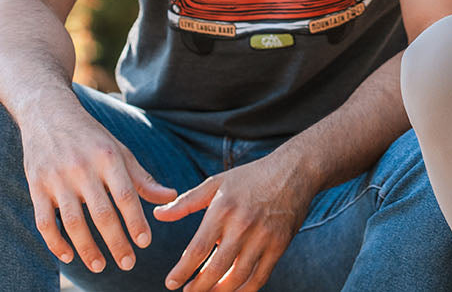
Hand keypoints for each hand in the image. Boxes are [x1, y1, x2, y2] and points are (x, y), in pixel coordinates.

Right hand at [19, 98, 177, 273]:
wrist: (48, 113)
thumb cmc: (91, 136)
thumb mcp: (119, 150)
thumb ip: (142, 177)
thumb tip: (170, 197)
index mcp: (108, 156)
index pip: (125, 195)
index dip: (136, 221)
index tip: (145, 243)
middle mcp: (82, 167)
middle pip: (101, 213)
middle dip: (116, 242)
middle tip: (128, 264)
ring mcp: (57, 177)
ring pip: (72, 221)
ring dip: (86, 248)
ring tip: (99, 266)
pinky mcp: (36, 185)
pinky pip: (44, 221)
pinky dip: (55, 242)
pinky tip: (68, 256)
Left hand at [154, 149, 315, 291]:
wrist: (294, 171)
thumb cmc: (251, 177)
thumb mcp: (216, 183)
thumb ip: (185, 202)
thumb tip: (157, 215)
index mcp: (223, 209)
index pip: (197, 249)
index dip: (181, 271)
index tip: (171, 283)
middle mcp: (243, 225)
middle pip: (216, 269)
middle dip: (198, 287)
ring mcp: (263, 237)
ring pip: (237, 278)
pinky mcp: (279, 246)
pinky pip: (260, 278)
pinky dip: (244, 291)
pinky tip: (232, 291)